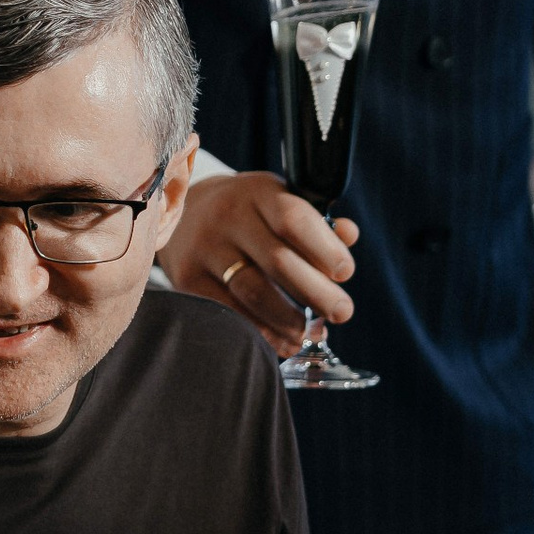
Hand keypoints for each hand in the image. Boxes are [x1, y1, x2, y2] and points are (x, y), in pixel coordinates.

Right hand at [164, 171, 356, 356]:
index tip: (345, 273)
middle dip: (317, 293)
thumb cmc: (248, 212)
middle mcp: (227, 216)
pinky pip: (230, 312)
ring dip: (289, 320)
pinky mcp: (186, 278)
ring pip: (253, 292)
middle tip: (342, 313)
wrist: (185, 211)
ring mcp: (204, 248)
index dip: (325, 250)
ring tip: (310, 333)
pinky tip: (282, 341)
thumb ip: (316, 221)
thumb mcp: (278, 202)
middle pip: (277, 261)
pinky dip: (261, 332)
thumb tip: (348, 235)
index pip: (294, 219)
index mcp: (258, 192)